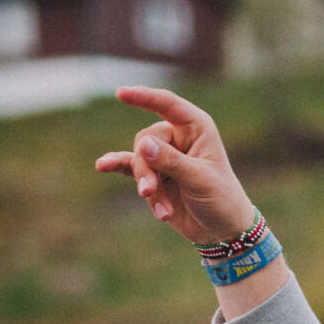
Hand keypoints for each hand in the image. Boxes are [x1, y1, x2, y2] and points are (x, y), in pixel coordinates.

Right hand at [96, 88, 257, 245]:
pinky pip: (129, 167)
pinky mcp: (154, 176)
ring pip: (139, 160)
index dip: (145, 97)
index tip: (121, 93)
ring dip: (146, 185)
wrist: (221, 230)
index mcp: (196, 128)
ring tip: (161, 210)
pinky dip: (118, 168)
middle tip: (149, 191)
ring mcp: (164, 156)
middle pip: (146, 140)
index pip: (168, 105)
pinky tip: (102, 165)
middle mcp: (179, 137)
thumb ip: (171, 161)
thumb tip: (143, 144)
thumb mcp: (199, 179)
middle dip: (146, 168)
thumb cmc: (221, 199)